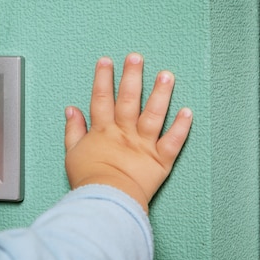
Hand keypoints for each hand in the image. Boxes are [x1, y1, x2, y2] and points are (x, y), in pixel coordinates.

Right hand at [64, 53, 191, 212]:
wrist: (107, 201)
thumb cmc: (89, 181)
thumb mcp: (72, 154)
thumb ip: (73, 131)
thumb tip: (71, 111)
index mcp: (103, 131)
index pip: (102, 99)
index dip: (103, 79)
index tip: (106, 62)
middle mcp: (124, 133)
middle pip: (128, 99)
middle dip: (132, 76)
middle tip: (136, 57)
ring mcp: (144, 145)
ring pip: (153, 114)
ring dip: (161, 93)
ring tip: (166, 75)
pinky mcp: (160, 160)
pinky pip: (173, 141)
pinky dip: (181, 127)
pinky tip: (187, 111)